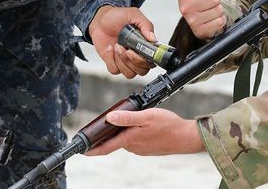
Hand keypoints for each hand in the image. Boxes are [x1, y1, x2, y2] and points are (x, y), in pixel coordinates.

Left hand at [85, 108, 203, 155]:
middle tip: (106, 124)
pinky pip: (134, 141)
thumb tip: (109, 118)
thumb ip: (127, 118)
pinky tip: (139, 126)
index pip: (106, 147)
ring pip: (125, 140)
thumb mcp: (147, 116)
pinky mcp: (146, 148)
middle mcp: (133, 147)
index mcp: (130, 139)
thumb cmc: (168, 125)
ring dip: (123, 133)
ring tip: (128, 119)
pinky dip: (132, 134)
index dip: (92, 149)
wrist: (185, 137)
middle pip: (115, 141)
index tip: (82, 151)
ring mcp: (140, 149)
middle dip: (109, 134)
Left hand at [89, 6, 155, 77]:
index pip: (152, 62)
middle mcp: (137, 55)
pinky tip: (110, 49)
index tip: (136, 50)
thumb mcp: (134, 15)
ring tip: (117, 46)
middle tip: (126, 49)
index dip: (145, 60)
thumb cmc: (117, 16)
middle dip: (133, 61)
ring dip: (122, 61)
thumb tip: (153, 39)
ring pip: (129, 74)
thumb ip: (146, 25)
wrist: (100, 19)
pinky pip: (115, 70)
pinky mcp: (113, 63)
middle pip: (142, 71)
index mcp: (145, 45)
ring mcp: (125, 61)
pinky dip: (111, 60)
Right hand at [178, 0, 225, 39]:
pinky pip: (220, 21)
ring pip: (218, 10)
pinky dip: (220, 19)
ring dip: (218, 9)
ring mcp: (192, 21)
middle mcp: (185, 8)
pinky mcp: (201, 31)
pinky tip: (213, 18)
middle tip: (210, 1)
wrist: (196, 18)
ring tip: (211, 9)